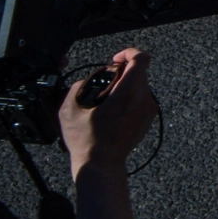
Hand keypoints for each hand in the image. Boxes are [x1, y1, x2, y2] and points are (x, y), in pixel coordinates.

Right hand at [58, 48, 155, 176]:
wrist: (101, 166)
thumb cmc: (86, 142)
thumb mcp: (69, 111)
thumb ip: (76, 88)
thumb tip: (85, 82)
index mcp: (126, 95)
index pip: (141, 59)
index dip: (128, 52)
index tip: (114, 60)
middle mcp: (143, 100)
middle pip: (139, 72)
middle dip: (122, 72)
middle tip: (105, 84)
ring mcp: (148, 111)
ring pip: (140, 85)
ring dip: (125, 86)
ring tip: (106, 101)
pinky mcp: (148, 119)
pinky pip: (141, 99)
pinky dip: (129, 98)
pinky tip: (113, 112)